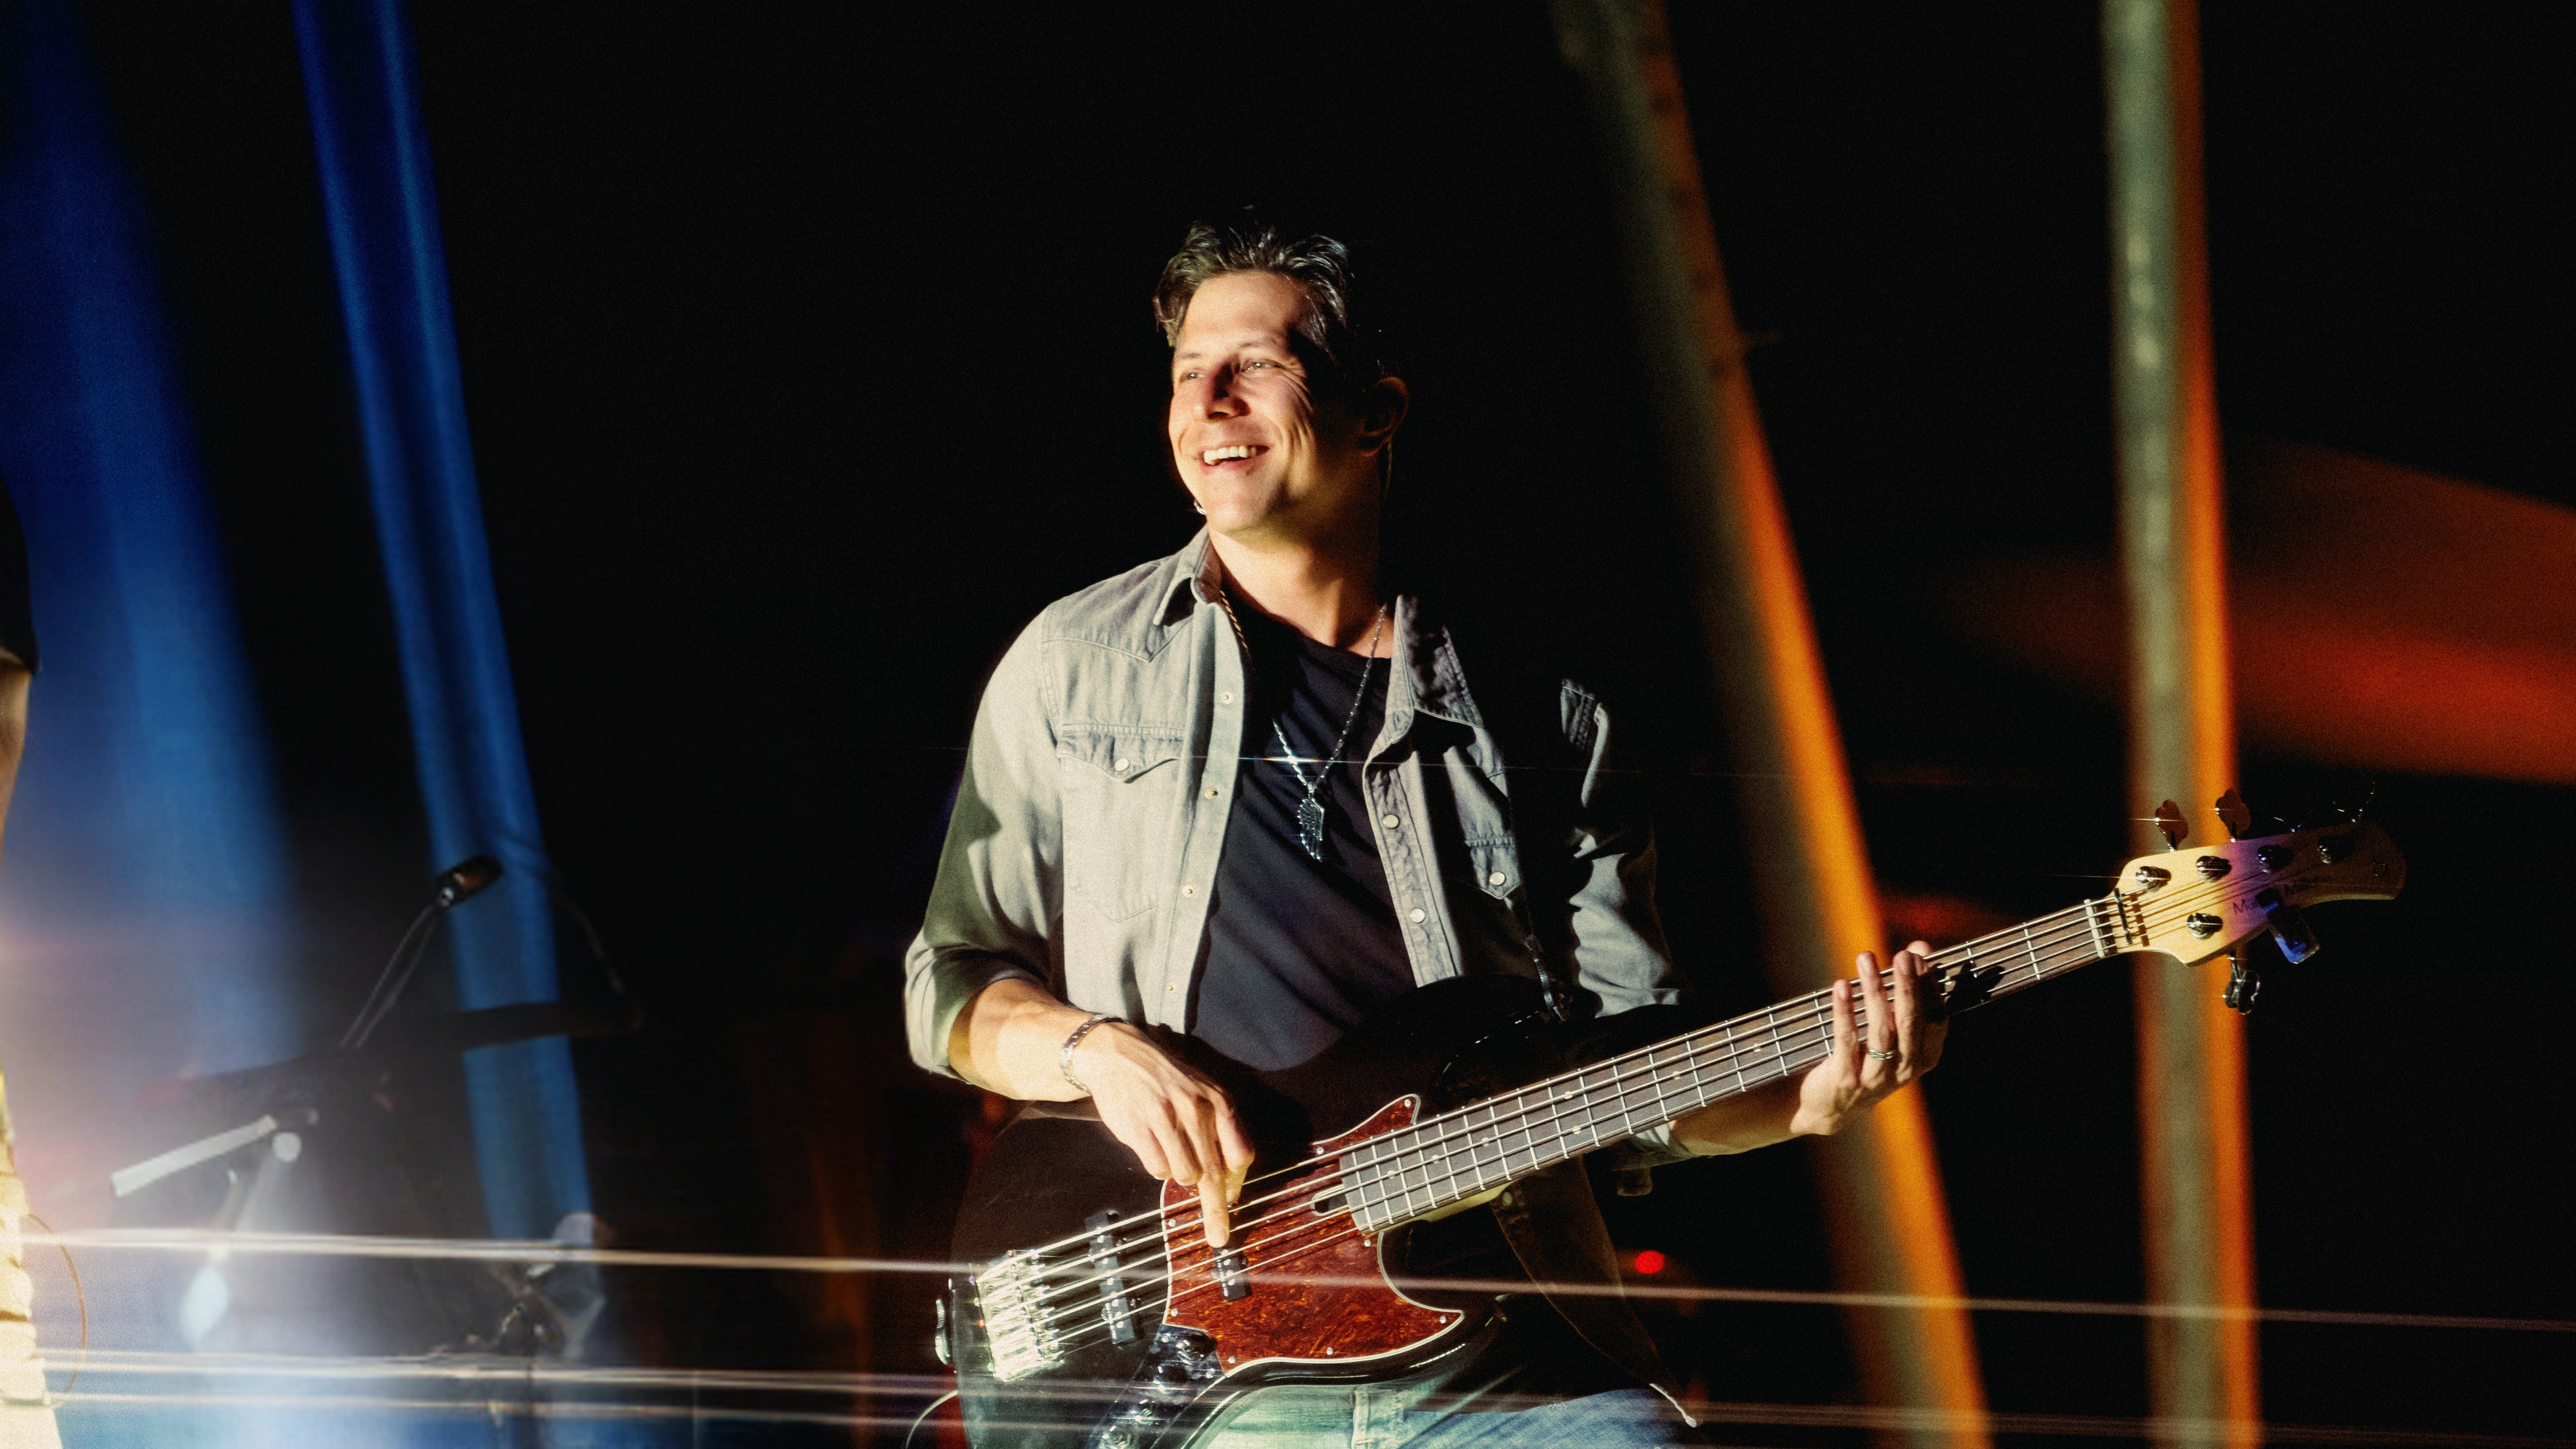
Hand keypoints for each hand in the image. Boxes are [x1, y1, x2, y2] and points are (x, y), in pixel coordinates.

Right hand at [1074, 1023, 1253, 1248]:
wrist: (1119, 1055)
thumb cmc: (1165, 1078)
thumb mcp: (1203, 1090)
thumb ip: (1222, 1127)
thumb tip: (1233, 1174)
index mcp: (1217, 1101)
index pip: (1240, 1154)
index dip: (1237, 1184)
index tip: (1233, 1201)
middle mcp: (1196, 1110)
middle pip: (1215, 1174)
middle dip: (1216, 1211)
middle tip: (1218, 1236)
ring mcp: (1167, 1120)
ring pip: (1185, 1174)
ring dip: (1179, 1175)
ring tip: (1169, 1151)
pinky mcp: (1140, 1129)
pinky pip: (1157, 1169)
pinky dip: (1157, 1166)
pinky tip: (1151, 1144)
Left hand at [1791, 940, 1946, 1136]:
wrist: (1830, 1105)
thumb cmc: (1867, 1056)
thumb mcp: (1892, 1026)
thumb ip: (1909, 987)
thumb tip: (1921, 947)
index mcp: (1924, 1057)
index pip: (1936, 1019)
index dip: (1930, 987)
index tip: (1919, 956)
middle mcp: (1905, 1070)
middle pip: (1910, 1022)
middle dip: (1907, 986)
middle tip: (1902, 955)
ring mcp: (1876, 1078)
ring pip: (1880, 1031)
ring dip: (1874, 992)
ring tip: (1866, 959)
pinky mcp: (1846, 1080)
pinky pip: (1846, 1041)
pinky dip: (1844, 1011)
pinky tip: (1841, 986)